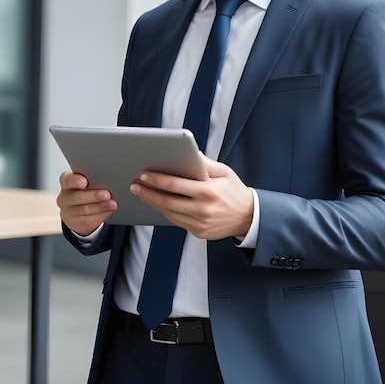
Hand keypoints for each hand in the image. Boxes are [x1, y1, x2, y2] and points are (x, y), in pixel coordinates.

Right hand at [56, 171, 117, 235]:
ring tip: (113, 204)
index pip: (67, 180)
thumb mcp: (88, 183)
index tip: (84, 182)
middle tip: (107, 194)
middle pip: (77, 196)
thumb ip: (94, 180)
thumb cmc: (86, 190)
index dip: (75, 181)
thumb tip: (109, 181)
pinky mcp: (74, 223)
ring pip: (84, 210)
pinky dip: (100, 215)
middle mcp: (64, 197)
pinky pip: (88, 220)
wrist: (79, 210)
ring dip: (100, 206)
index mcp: (66, 182)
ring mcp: (67, 211)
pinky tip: (109, 211)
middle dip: (93, 196)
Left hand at [129, 154, 253, 239]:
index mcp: (208, 192)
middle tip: (134, 185)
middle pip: (168, 201)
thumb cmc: (234, 190)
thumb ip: (204, 163)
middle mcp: (203, 210)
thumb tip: (187, 152)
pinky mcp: (198, 232)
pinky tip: (155, 202)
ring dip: (153, 202)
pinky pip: (176, 221)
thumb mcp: (223, 172)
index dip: (157, 180)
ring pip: (169, 213)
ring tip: (141, 192)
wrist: (249, 217)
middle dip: (148, 192)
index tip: (144, 174)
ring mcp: (200, 224)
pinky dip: (164, 211)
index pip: (176, 185)